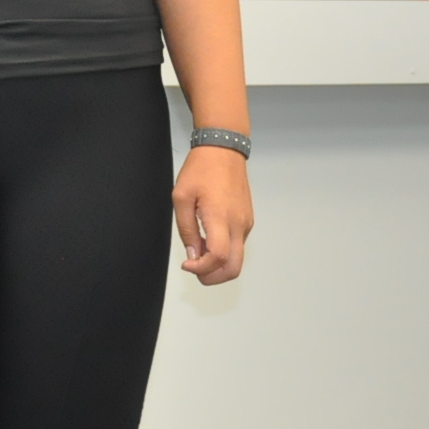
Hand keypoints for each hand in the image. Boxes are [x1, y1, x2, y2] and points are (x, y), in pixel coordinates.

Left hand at [174, 145, 251, 285]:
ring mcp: (246, 224)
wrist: (224, 151)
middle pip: (234, 268)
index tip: (187, 264)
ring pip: (238, 259)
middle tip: (195, 270)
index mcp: (220, 218)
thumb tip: (193, 255)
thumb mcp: (181, 197)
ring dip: (218, 266)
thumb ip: (186, 229)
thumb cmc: (200, 170)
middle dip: (213, 277)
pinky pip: (238, 245)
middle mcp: (238, 225)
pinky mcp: (248, 220)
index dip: (202, 269)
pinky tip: (208, 241)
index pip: (219, 258)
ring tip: (198, 255)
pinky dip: (224, 253)